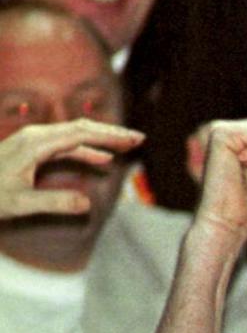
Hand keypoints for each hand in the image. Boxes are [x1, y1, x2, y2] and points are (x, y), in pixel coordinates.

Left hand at [0, 120, 141, 219]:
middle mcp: (34, 136)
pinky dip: (85, 150)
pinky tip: (100, 160)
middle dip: (110, 133)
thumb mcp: (20, 204)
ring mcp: (32, 141)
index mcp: (35, 144)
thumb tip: (87, 205)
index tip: (134, 140)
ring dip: (100, 141)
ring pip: (73, 135)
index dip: (110, 136)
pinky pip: (64, 145)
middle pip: (80, 127)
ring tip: (126, 147)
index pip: (81, 133)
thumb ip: (54, 203)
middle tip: (139, 139)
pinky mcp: (31, 149)